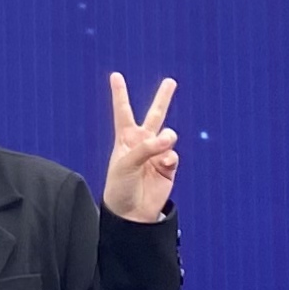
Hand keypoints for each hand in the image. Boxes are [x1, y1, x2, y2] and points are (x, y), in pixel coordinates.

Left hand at [104, 73, 179, 223]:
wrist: (131, 213)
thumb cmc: (120, 187)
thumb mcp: (126, 164)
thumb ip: (146, 147)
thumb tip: (171, 137)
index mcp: (125, 139)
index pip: (122, 112)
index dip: (120, 94)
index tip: (115, 75)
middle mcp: (142, 143)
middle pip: (154, 115)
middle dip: (163, 98)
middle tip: (170, 81)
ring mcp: (157, 154)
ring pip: (168, 134)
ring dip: (166, 138)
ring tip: (162, 145)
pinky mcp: (168, 167)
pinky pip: (173, 155)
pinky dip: (169, 159)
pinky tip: (163, 166)